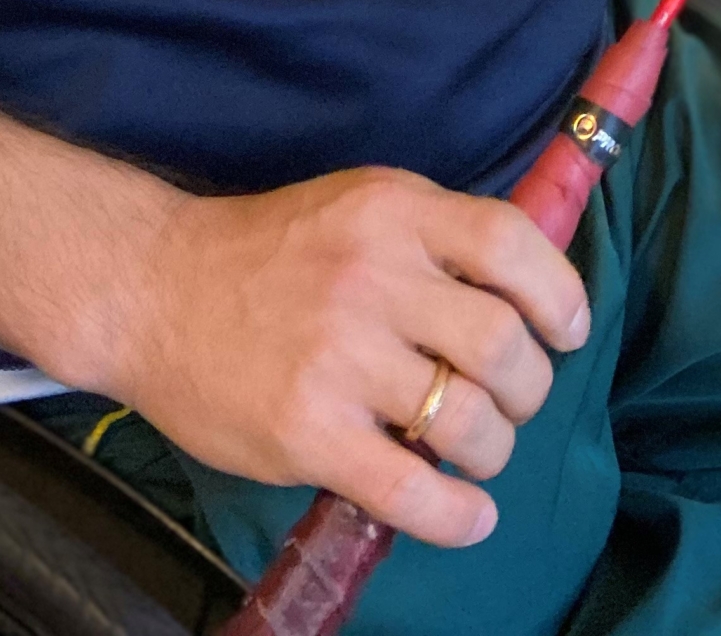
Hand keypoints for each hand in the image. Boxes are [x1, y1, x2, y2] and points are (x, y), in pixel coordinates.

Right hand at [114, 166, 589, 545]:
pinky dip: (456, 514)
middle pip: (503, 344)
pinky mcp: (306, 432)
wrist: (155, 290)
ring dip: (494, 449)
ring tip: (478, 450)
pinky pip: (409, 490)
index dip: (558, 295)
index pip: (511, 245)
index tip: (566, 330)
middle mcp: (372, 277)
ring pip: (468, 421)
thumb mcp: (359, 207)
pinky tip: (469, 514)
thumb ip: (435, 239)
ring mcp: (339, 357)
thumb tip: (529, 289)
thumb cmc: (270, 252)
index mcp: (394, 212)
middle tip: (512, 400)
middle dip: (528, 387)